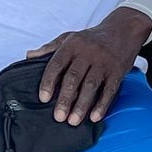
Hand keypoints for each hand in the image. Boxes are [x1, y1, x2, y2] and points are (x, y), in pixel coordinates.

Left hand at [31, 7, 147, 124]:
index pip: (57, 64)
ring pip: (91, 85)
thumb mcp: (70, 37)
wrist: (123, 30)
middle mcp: (87, 52)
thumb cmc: (92, 38)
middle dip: (65, 98)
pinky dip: (102, 104)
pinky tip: (94, 116)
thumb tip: (28, 56)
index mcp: (72, 45)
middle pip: (74, 77)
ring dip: (82, 105)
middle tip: (58, 117)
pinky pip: (110, 90)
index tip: (43, 98)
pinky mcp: (117, 71)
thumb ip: (49, 48)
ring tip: (73, 121)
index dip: (49, 81)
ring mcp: (103, 62)